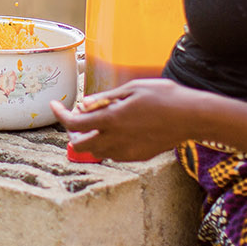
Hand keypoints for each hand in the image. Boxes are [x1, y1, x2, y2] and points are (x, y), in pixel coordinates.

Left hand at [51, 79, 197, 161]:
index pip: (74, 124)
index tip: (54, 106)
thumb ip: (105, 99)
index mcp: (111, 120)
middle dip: (73, 132)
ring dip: (90, 139)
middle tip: (79, 116)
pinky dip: (107, 145)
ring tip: (98, 122)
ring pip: (96, 152)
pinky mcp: (138, 157)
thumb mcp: (131, 89)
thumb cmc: (163, 96)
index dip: (60, 115)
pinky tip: (117, 131)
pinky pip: (113, 155)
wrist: (192, 117)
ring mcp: (127, 151)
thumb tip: (83, 103)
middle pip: (79, 145)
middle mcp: (116, 139)